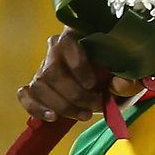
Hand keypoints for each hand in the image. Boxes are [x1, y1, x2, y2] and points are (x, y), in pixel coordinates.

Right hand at [18, 29, 141, 121]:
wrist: (107, 85)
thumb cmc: (116, 73)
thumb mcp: (127, 76)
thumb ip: (127, 80)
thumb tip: (119, 84)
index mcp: (77, 36)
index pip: (67, 43)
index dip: (77, 65)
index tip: (93, 84)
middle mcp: (55, 49)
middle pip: (52, 72)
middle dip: (74, 94)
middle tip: (95, 105)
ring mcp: (43, 68)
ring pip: (40, 86)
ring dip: (62, 105)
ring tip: (84, 114)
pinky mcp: (36, 86)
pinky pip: (26, 95)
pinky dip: (36, 107)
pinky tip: (52, 117)